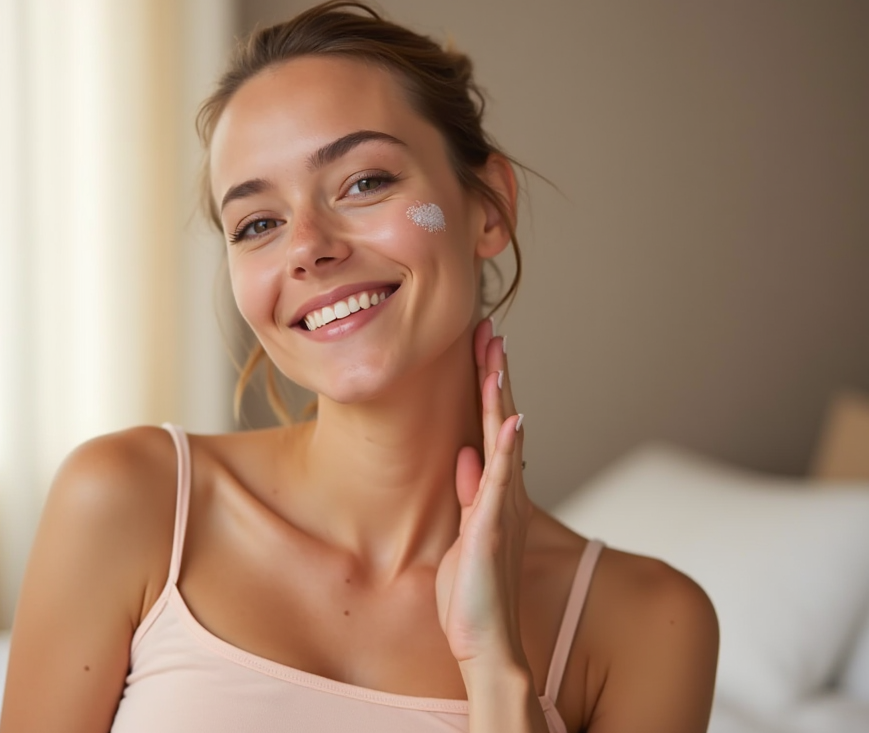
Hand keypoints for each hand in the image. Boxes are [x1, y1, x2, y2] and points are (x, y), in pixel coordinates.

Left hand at [435, 317, 534, 669]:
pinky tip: (510, 417)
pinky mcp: (493, 527)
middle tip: (490, 331)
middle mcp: (506, 494)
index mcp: (495, 495)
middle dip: (494, 375)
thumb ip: (469, 494)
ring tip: (497, 355)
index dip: (488, 388)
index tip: (482, 350)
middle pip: (501, 422)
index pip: (492, 429)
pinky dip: (505, 448)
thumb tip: (464, 456)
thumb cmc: (473, 596)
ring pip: (503, 440)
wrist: (488, 643)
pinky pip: (500, 480)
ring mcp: (502, 508)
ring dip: (499, 396)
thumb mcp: (465, 534)